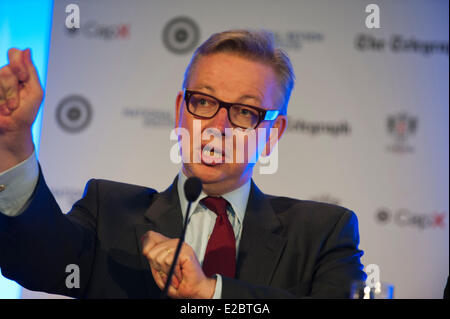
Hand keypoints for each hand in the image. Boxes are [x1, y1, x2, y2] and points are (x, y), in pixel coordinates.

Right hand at [0, 48, 43, 170]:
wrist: (13, 131)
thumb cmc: (26, 114)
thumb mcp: (36, 93)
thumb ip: (31, 72)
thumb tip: (27, 50)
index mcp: (19, 73)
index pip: (14, 54)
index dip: (17, 64)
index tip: (22, 77)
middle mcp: (5, 75)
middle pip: (6, 70)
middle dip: (13, 90)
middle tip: (16, 103)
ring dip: (5, 99)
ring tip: (9, 109)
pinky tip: (2, 111)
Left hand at [141, 231, 216, 298]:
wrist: (194, 290)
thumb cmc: (178, 283)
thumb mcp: (159, 271)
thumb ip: (152, 259)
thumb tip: (146, 250)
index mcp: (167, 245)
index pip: (150, 236)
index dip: (146, 248)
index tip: (153, 261)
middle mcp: (173, 242)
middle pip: (151, 252)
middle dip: (157, 268)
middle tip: (168, 272)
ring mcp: (180, 245)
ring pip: (159, 258)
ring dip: (166, 272)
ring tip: (174, 275)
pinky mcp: (186, 251)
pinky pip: (169, 261)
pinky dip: (173, 273)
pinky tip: (179, 275)